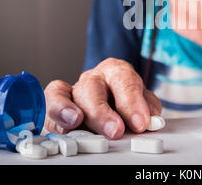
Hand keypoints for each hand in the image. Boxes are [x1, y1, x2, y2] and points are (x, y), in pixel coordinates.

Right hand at [44, 58, 161, 138]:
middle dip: (103, 111)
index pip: (125, 80)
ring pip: (69, 94)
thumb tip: (151, 120)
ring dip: (71, 109)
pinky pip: (50, 100)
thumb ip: (147, 109)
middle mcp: (94, 78)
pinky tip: (63, 125)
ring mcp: (74, 90)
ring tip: (77, 121)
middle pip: (93, 87)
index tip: (140, 123)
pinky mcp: (57, 104)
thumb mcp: (143, 104)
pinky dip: (55, 110)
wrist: (110, 105)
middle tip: (115, 130)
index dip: (132, 102)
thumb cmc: (126, 103)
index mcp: (117, 71)